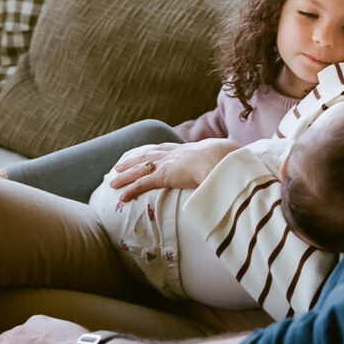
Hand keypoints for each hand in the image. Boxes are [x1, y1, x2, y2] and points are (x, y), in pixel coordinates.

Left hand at [108, 138, 240, 200]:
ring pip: (140, 168)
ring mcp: (168, 164)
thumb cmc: (229, 160)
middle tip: (119, 164)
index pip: (166, 148)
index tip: (145, 151)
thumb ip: (221, 166)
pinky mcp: (165, 175)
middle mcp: (174, 154)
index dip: (154, 150)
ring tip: (112, 180)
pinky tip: (121, 196)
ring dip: (124, 174)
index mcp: (188, 149)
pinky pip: (143, 183)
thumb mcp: (224, 160)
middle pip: (147, 155)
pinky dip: (130, 189)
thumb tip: (231, 172)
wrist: (224, 159)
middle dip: (132, 159)